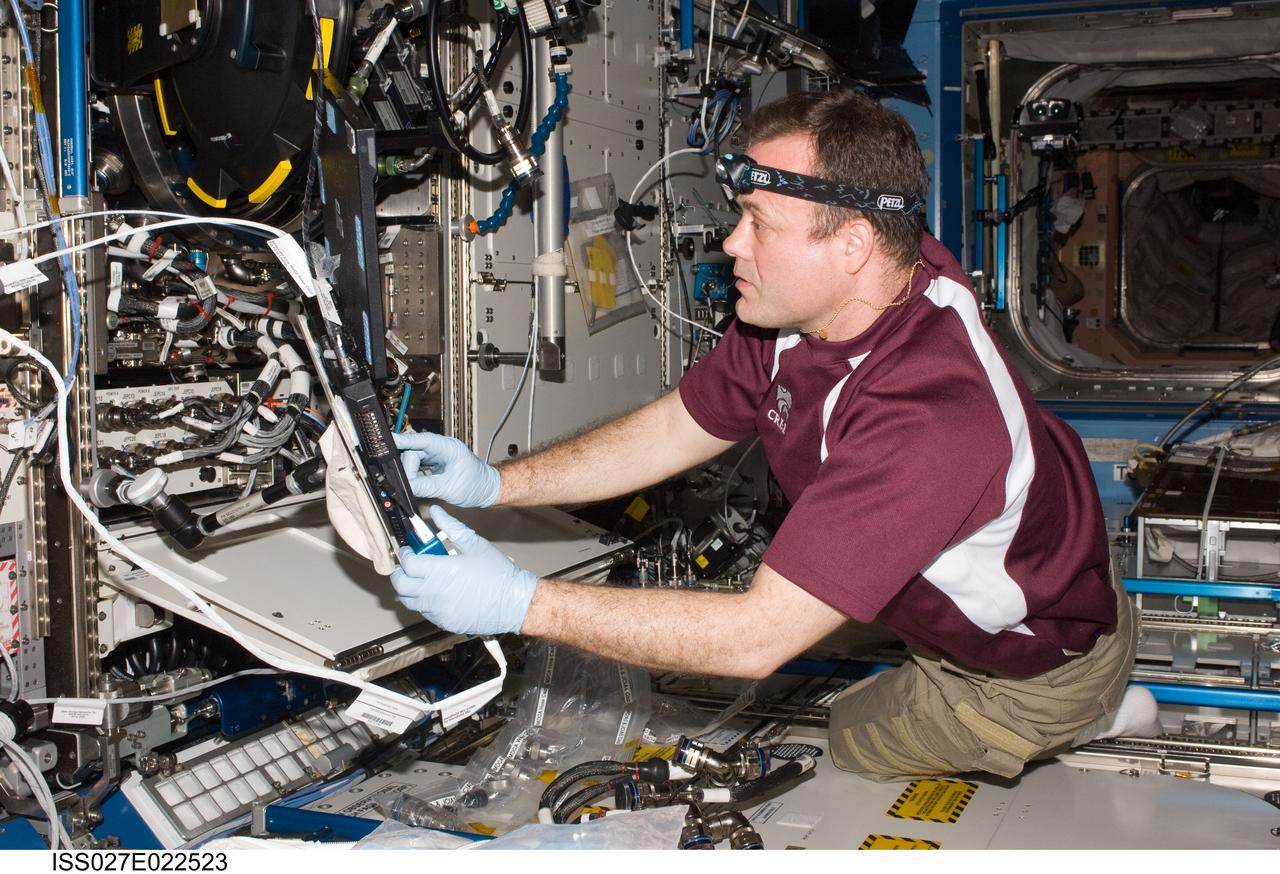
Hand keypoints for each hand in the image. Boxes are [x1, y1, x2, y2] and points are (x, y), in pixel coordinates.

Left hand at [390, 505, 536, 635]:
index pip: (408, 562)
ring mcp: (438, 610)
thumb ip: (451, 527)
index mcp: (441, 570)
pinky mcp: (444, 622)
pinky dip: (423, 603)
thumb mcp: (475, 544)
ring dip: (408, 589)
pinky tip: (435, 594)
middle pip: (400, 585)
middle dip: (399, 573)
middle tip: (406, 567)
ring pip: (408, 601)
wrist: (513, 602)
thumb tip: (435, 511)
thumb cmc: (497, 573)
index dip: (405, 554)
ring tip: (419, 580)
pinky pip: (424, 613)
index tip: (408, 550)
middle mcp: (434, 593)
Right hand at [393, 431, 500, 507]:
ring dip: (411, 472)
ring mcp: (438, 455)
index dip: (404, 440)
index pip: (422, 440)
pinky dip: (415, 474)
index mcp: (448, 448)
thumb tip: (407, 486)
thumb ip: (426, 486)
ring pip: (414, 459)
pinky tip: (415, 482)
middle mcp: (442, 448)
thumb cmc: (477, 486)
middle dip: (408, 467)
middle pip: (414, 451)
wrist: (487, 490)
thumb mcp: (449, 488)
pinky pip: (419, 465)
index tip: (388, 441)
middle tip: (408, 483)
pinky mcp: (435, 463)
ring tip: (414, 485)